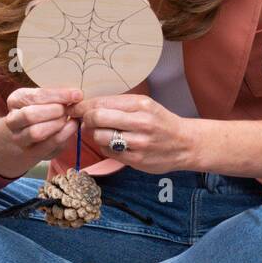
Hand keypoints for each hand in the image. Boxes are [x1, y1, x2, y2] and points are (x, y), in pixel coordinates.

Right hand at [0, 86, 82, 177]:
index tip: (77, 95)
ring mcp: (20, 139)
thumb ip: (59, 97)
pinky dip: (63, 135)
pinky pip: (48, 145)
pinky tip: (72, 127)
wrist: (31, 136)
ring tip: (69, 118)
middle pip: (29, 115)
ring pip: (35, 132)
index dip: (58, 95)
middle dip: (54, 111)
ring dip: (57, 125)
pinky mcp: (32, 153)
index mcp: (15, 100)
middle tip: (68, 109)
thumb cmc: (42, 111)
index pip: (34, 96)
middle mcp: (12, 120)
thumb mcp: (46, 99)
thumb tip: (77, 95)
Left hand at [69, 93, 192, 173]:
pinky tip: (114, 143)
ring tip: (102, 132)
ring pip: (100, 136)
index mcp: (141, 104)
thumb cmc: (161, 122)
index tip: (77, 108)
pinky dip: (105, 147)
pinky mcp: (136, 159)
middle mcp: (140, 122)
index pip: (101, 103)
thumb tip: (88, 106)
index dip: (83, 106)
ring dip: (95, 134)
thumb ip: (119, 104)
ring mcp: (138, 143)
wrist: (185, 144)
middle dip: (87, 119)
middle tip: (87, 121)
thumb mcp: (145, 105)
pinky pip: (108, 151)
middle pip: (97, 118)